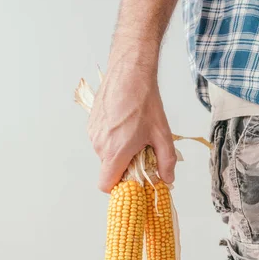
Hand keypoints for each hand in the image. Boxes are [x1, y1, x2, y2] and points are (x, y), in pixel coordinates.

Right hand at [87, 51, 176, 192]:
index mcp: (116, 152)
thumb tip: (167, 179)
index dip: (119, 187)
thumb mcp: (162, 134)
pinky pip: (101, 140)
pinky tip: (124, 122)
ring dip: (118, 150)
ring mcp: (93, 134)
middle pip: (108, 168)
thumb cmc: (145, 101)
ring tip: (133, 132)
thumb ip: (166, 161)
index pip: (106, 185)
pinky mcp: (91, 123)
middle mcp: (100, 145)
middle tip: (141, 150)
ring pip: (105, 153)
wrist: (129, 72)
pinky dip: (111, 137)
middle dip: (124, 165)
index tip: (133, 179)